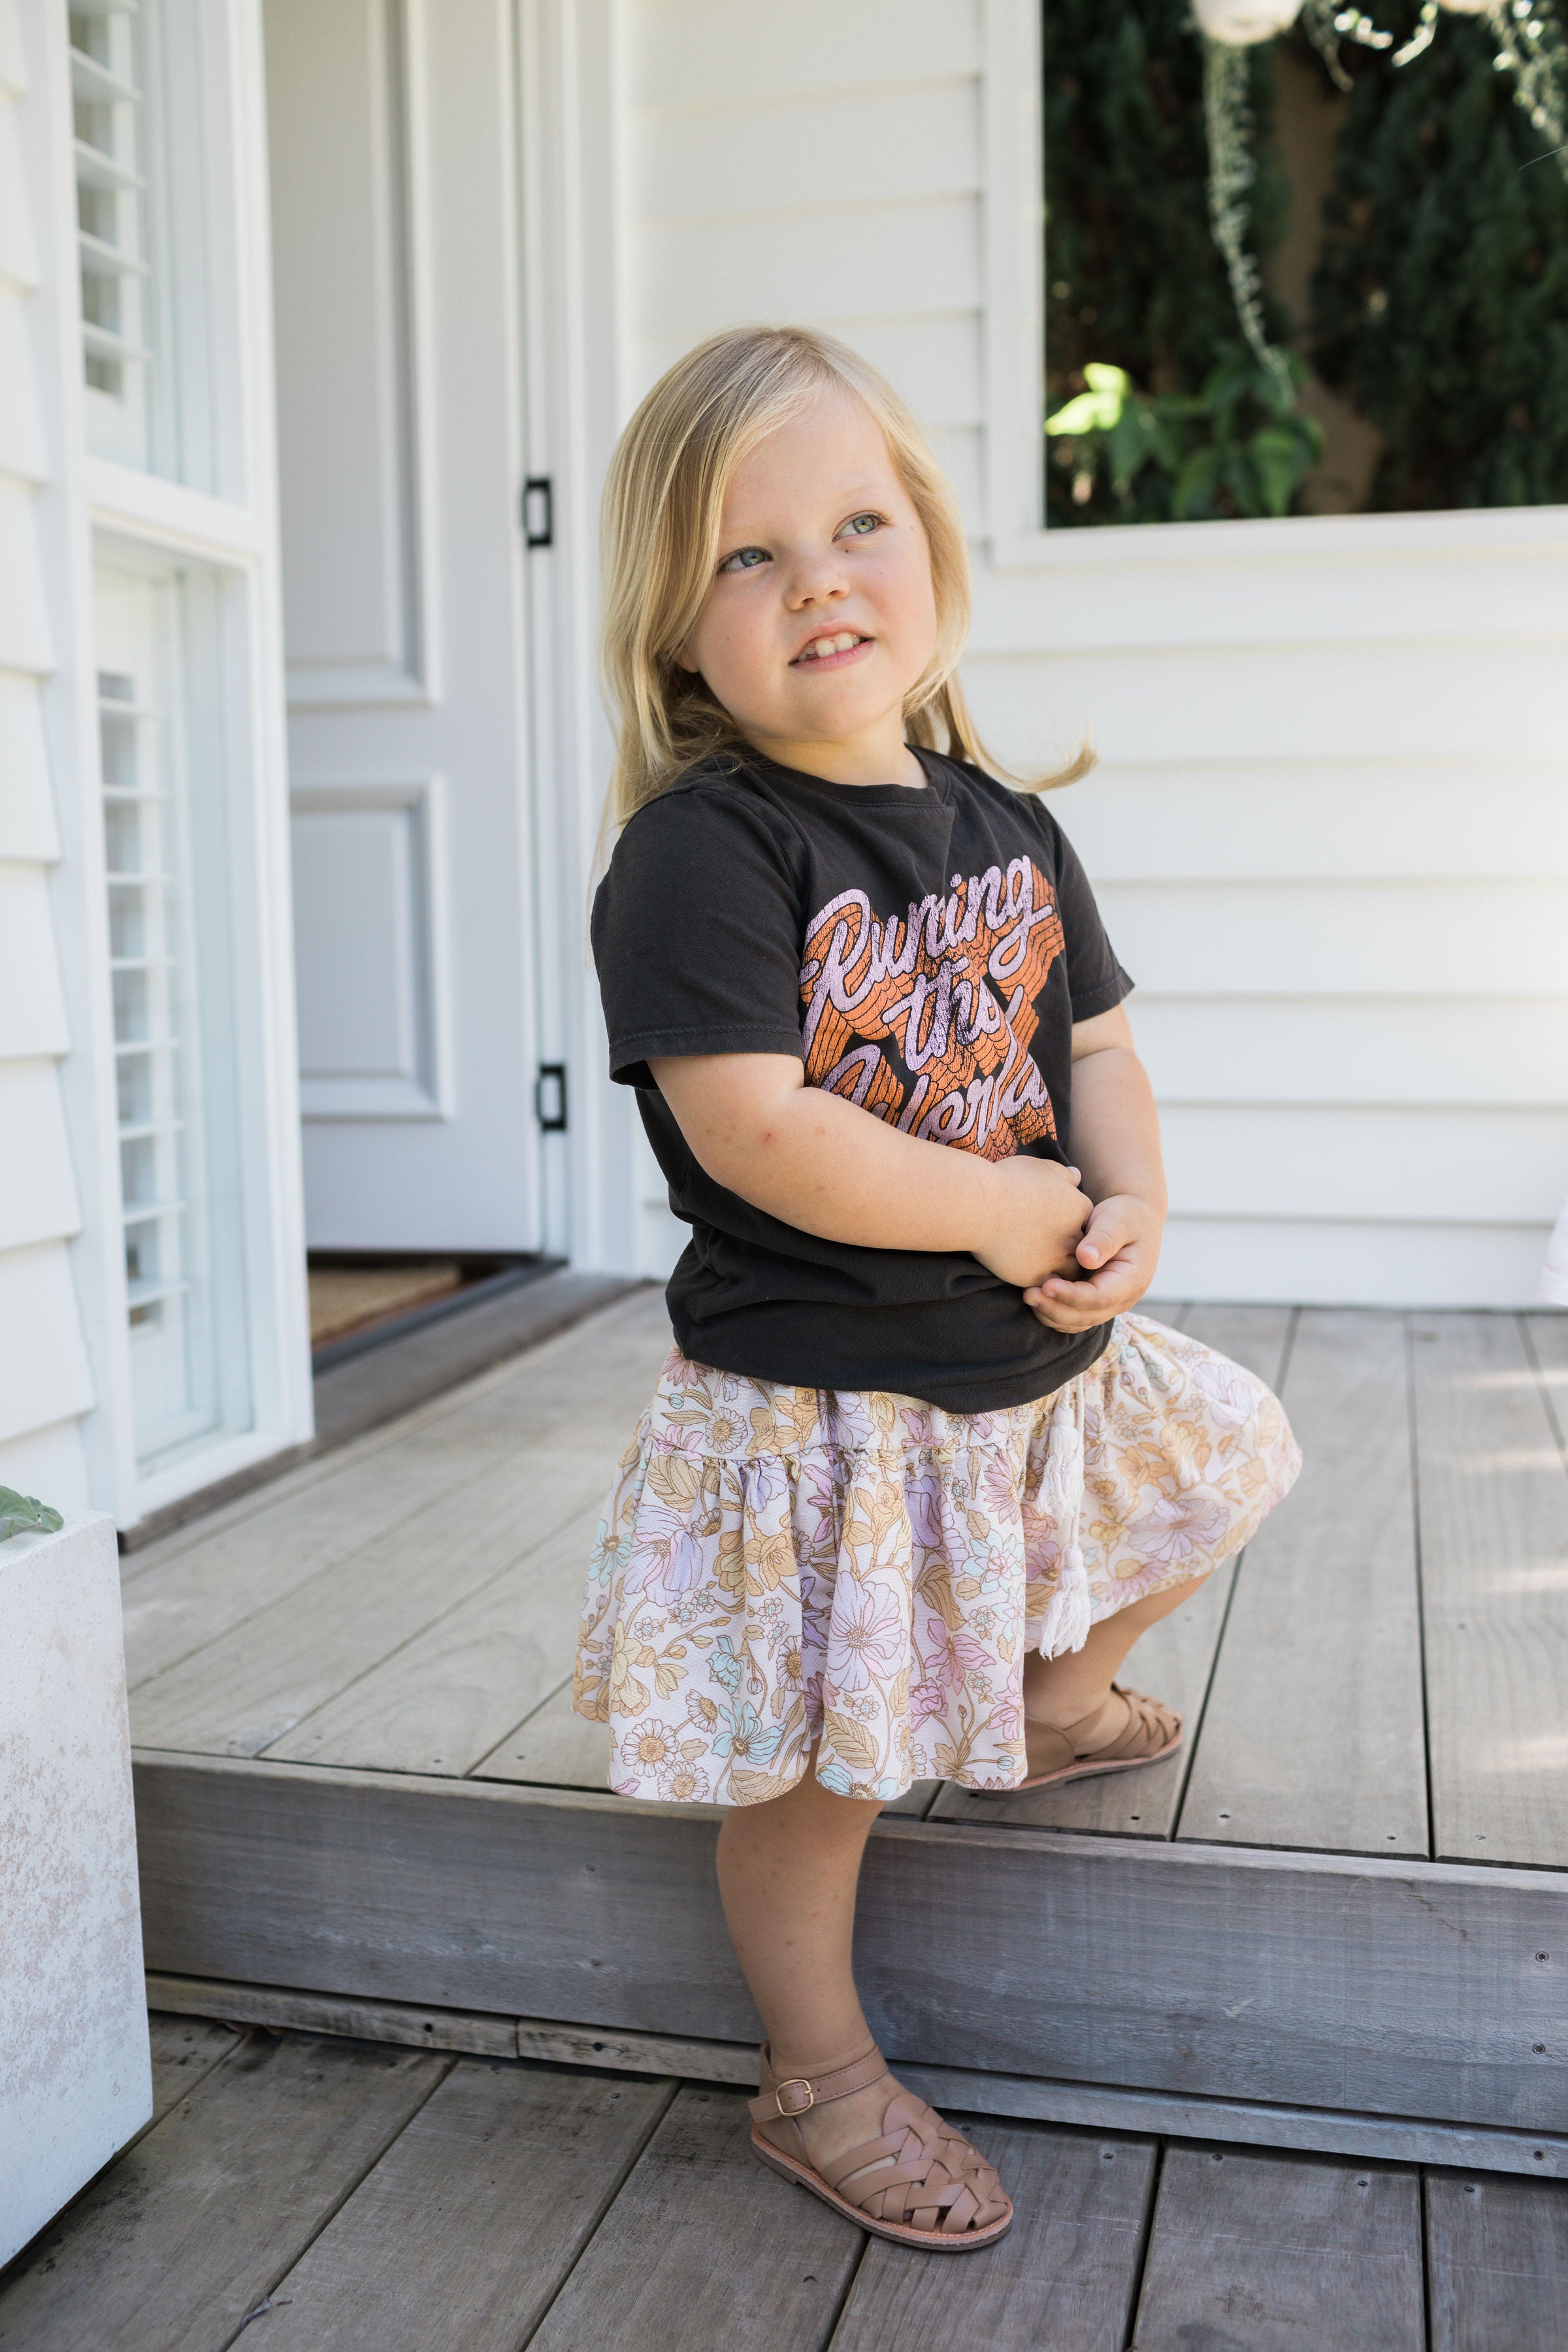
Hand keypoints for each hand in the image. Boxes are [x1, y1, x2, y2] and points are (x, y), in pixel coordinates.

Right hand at [970, 1156, 1089, 1290]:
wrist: (979, 1206)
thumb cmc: (1007, 1181)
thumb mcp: (1039, 1167)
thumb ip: (1062, 1173)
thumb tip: (1076, 1176)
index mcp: (1079, 1208)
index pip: (1087, 1224)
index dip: (1072, 1226)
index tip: (1054, 1226)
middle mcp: (1074, 1236)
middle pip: (1081, 1250)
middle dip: (1069, 1250)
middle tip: (1048, 1247)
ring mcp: (1056, 1259)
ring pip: (1069, 1272)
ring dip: (1058, 1269)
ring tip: (1039, 1263)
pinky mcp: (1035, 1277)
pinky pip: (1047, 1286)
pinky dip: (1042, 1283)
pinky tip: (1027, 1272)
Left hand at [1022, 1192, 1162, 1332]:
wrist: (1131, 1222)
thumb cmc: (1124, 1216)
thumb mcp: (1119, 1221)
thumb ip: (1104, 1238)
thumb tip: (1086, 1258)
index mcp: (1131, 1280)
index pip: (1100, 1298)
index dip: (1072, 1295)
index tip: (1046, 1285)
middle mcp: (1121, 1300)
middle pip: (1086, 1316)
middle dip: (1055, 1308)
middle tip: (1028, 1294)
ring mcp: (1107, 1305)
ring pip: (1076, 1322)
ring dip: (1050, 1313)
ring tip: (1027, 1294)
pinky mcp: (1092, 1304)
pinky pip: (1071, 1317)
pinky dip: (1052, 1311)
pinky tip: (1036, 1294)